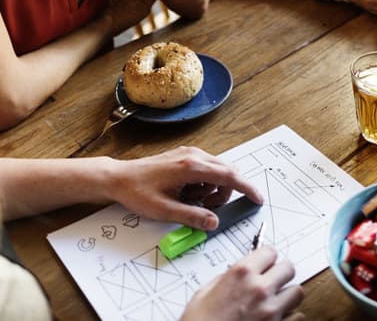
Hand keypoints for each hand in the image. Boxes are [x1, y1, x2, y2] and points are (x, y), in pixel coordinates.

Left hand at [99, 146, 262, 230]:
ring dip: (212, 190)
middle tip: (207, 209)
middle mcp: (193, 155)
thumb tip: (214, 222)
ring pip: (216, 172)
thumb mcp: (165, 210)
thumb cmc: (138, 192)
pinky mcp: (184, 156)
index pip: (229, 176)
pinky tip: (186, 193)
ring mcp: (189, 153)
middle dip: (223, 194)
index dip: (246, 188)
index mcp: (191, 166)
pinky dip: (204, 184)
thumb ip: (193, 217)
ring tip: (189, 202)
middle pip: (225, 173)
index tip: (258, 199)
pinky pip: (206, 170)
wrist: (118, 178)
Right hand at [181, 245, 303, 320]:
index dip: (266, 258)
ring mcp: (271, 310)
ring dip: (287, 295)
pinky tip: (278, 318)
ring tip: (276, 301)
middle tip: (272, 281)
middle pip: (288, 268)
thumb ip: (225, 278)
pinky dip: (291, 317)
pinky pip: (298, 316)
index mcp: (241, 274)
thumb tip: (236, 275)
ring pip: (297, 291)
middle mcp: (259, 288)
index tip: (264, 264)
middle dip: (280, 274)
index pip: (270, 251)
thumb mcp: (204, 293)